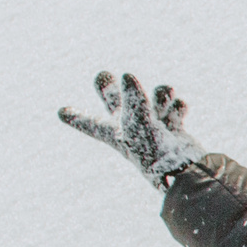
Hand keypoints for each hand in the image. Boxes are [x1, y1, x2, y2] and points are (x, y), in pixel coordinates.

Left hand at [58, 69, 207, 186]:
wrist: (186, 171)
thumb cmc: (155, 152)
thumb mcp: (138, 122)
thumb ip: (132, 97)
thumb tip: (127, 74)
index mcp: (115, 134)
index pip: (90, 123)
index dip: (76, 117)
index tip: (61, 112)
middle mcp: (133, 130)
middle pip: (117, 104)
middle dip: (109, 89)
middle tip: (102, 75)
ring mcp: (155, 130)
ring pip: (153, 98)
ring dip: (161, 94)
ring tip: (165, 97)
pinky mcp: (175, 130)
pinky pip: (174, 107)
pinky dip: (177, 106)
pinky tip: (178, 110)